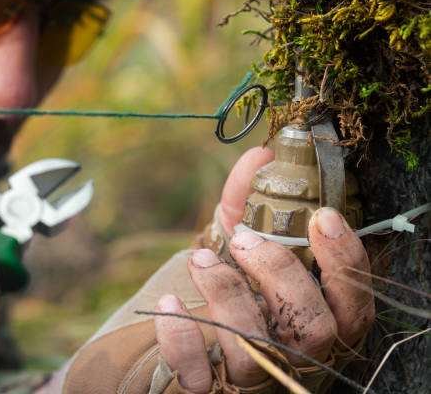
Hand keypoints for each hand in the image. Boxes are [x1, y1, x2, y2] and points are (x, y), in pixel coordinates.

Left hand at [154, 147, 374, 392]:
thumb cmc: (234, 283)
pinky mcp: (210, 388)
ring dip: (230, 296)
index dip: (345, 260)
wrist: (193, 336)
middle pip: (313, 327)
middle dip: (281, 275)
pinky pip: (199, 377)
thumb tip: (260, 153)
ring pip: (259, 351)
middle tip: (245, 240)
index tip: (321, 216)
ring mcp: (256, 375)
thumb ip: (250, 199)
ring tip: (201, 259)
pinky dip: (182, 339)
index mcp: (322, 318)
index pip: (354, 300)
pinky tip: (169, 302)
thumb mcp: (244, 240)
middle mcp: (297, 354)